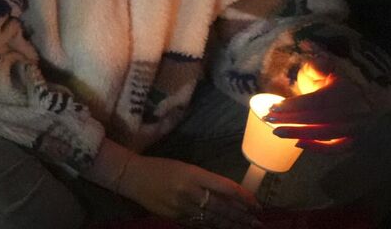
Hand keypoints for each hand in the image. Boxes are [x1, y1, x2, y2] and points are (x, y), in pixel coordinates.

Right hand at [115, 154, 259, 228]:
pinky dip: (213, 228)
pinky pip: (199, 225)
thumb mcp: (186, 168)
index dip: (244, 198)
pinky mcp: (174, 217)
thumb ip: (207, 181)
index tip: (258, 206)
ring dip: (232, 226)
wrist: (131, 176)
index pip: (226, 188)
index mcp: (193, 174)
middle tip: (259, 224)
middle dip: (242, 217)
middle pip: (222, 208)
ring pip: (213, 220)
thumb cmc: (161, 168)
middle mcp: (189, 192)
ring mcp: (181, 207)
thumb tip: (232, 196)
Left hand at [263, 55, 383, 151]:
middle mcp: (356, 110)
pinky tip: (297, 144)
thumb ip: (317, 61)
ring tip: (276, 132)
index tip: (273, 107)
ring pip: (328, 134)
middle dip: (292, 120)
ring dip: (300, 134)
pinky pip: (338, 148)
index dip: (295, 105)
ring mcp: (358, 126)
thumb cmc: (340, 75)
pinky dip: (319, 148)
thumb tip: (308, 47)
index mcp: (348, 90)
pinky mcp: (356, 138)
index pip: (318, 101)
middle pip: (320, 118)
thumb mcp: (329, 64)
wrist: (365, 90)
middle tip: (268, 119)